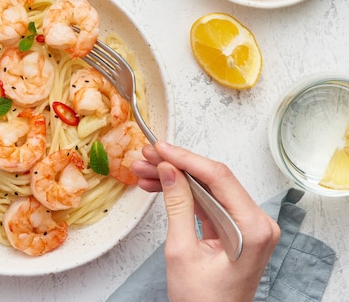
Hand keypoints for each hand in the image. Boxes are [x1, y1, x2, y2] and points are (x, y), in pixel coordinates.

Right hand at [132, 141, 279, 301]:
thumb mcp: (182, 252)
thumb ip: (177, 206)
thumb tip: (169, 170)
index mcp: (252, 228)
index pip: (218, 177)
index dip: (185, 158)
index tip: (160, 148)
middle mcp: (256, 223)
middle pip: (213, 179)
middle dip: (176, 166)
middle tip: (147, 156)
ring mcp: (247, 226)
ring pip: (207, 188)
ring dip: (175, 178)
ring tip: (144, 171)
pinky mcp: (235, 229)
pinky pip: (207, 201)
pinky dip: (183, 193)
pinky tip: (158, 186)